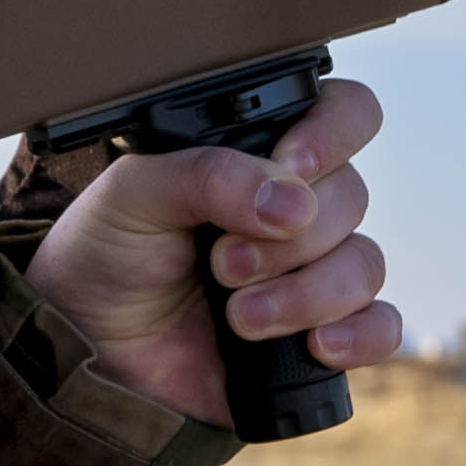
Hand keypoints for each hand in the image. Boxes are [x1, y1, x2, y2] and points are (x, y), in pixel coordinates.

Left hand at [25, 79, 399, 430]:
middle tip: (220, 262)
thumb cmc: (103, 256)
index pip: (344, 115)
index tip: (289, 166)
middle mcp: (296, 209)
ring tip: (237, 315)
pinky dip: (360, 335)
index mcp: (260, 156)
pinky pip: (381, 327)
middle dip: (289, 238)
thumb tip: (290, 201)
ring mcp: (311, 273)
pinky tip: (314, 345)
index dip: (331, 135)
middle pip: (353, 196)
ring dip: (306, 292)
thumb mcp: (133, 194)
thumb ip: (206, 175)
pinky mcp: (318, 336)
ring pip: (365, 264)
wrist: (83, 350)